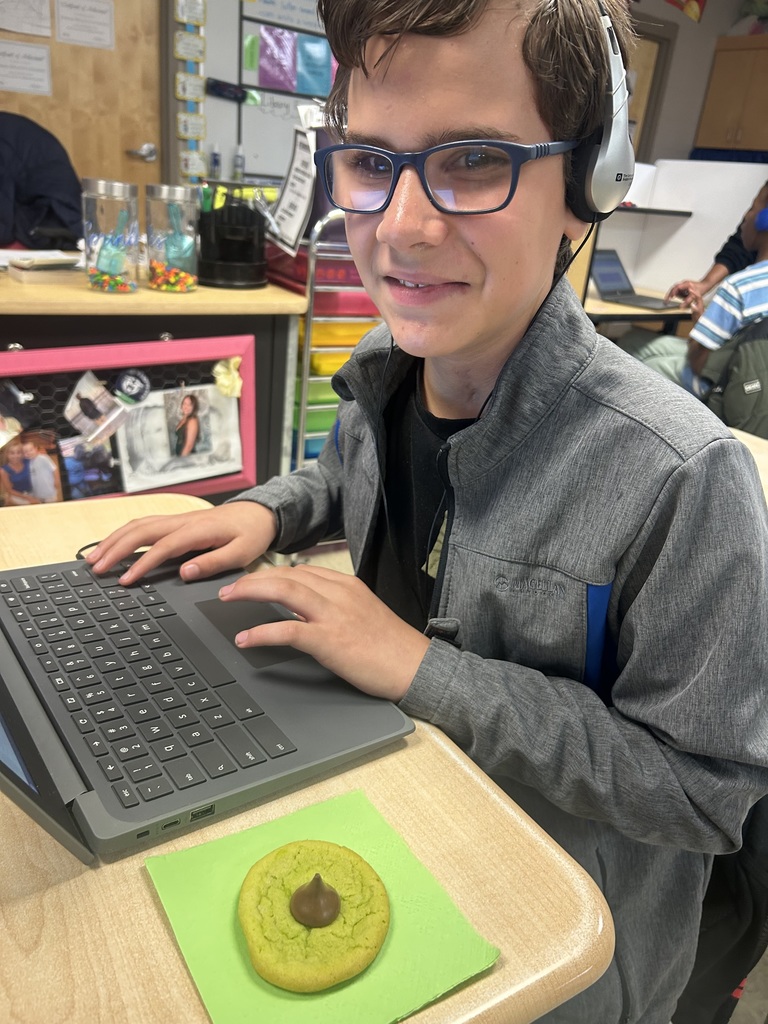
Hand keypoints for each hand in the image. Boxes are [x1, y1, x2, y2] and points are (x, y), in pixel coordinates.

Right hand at [85, 501, 277, 584]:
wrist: (259, 513)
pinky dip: (124, 534)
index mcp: (197, 530)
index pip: (162, 548)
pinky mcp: (176, 521)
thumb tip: (185, 574)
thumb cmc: (251, 534)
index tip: (125, 581)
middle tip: (96, 568)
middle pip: (140, 531)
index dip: (141, 565)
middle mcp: (182, 521)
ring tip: (94, 558)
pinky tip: (113, 545)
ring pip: (138, 525)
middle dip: (115, 548)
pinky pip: (144, 525)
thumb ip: (213, 563)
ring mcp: (177, 519)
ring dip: (114, 540)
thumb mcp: (241, 553)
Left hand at [218, 564, 429, 700]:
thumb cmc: (391, 647)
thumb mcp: (363, 614)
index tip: (251, 580)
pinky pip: (288, 630)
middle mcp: (340, 593)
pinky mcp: (331, 641)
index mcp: (347, 586)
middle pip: (287, 575)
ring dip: (251, 592)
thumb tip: (303, 611)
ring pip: (285, 591)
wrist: (416, 667)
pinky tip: (246, 639)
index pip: (300, 570)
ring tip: (228, 599)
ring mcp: (335, 615)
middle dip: (253, 578)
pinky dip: (262, 631)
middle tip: (229, 588)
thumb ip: (335, 607)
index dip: (271, 574)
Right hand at [665, 278, 705, 317]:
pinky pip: (678, 290)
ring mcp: (684, 285)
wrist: (706, 285)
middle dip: (669, 294)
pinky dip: (676, 294)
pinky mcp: (685, 287)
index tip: (668, 298)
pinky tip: (676, 297)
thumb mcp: (694, 296)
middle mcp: (684, 284)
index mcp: (685, 284)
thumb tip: (681, 306)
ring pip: (675, 289)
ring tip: (669, 300)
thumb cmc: (701, 289)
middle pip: (673, 288)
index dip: (671, 293)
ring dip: (672, 294)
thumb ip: (687, 301)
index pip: (675, 288)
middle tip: (666, 300)